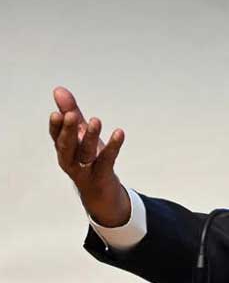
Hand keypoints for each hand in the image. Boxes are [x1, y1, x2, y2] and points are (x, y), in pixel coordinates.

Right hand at [49, 86, 130, 226]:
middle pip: (66, 146)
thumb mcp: (80, 135)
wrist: (101, 192)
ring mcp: (85, 171)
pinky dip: (113, 147)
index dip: (56, 126)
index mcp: (64, 149)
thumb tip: (58, 90)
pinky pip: (107, 161)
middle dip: (68, 131)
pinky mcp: (102, 176)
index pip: (56, 136)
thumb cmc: (89, 159)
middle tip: (71, 115)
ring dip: (90, 137)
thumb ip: (71, 112)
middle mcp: (71, 160)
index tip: (57, 113)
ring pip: (85, 154)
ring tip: (96, 120)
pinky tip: (119, 133)